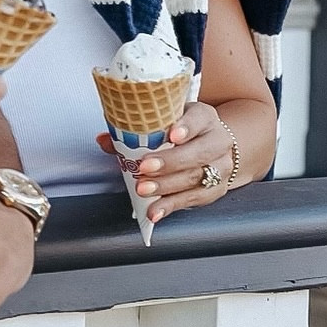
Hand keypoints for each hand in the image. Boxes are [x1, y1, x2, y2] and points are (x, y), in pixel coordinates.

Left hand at [97, 101, 245, 224]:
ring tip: (144, 190)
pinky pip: (194, 199)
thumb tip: (105, 140)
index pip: (198, 119)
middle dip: (170, 162)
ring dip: (167, 186)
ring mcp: (221, 166)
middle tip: (144, 168)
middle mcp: (217, 140)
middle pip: (198, 153)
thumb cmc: (182, 132)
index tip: (171, 134)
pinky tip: (155, 210)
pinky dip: (171, 206)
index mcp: (204, 117)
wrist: (210, 146)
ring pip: (196, 178)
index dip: (186, 126)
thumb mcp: (163, 123)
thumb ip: (135, 130)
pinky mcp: (216, 189)